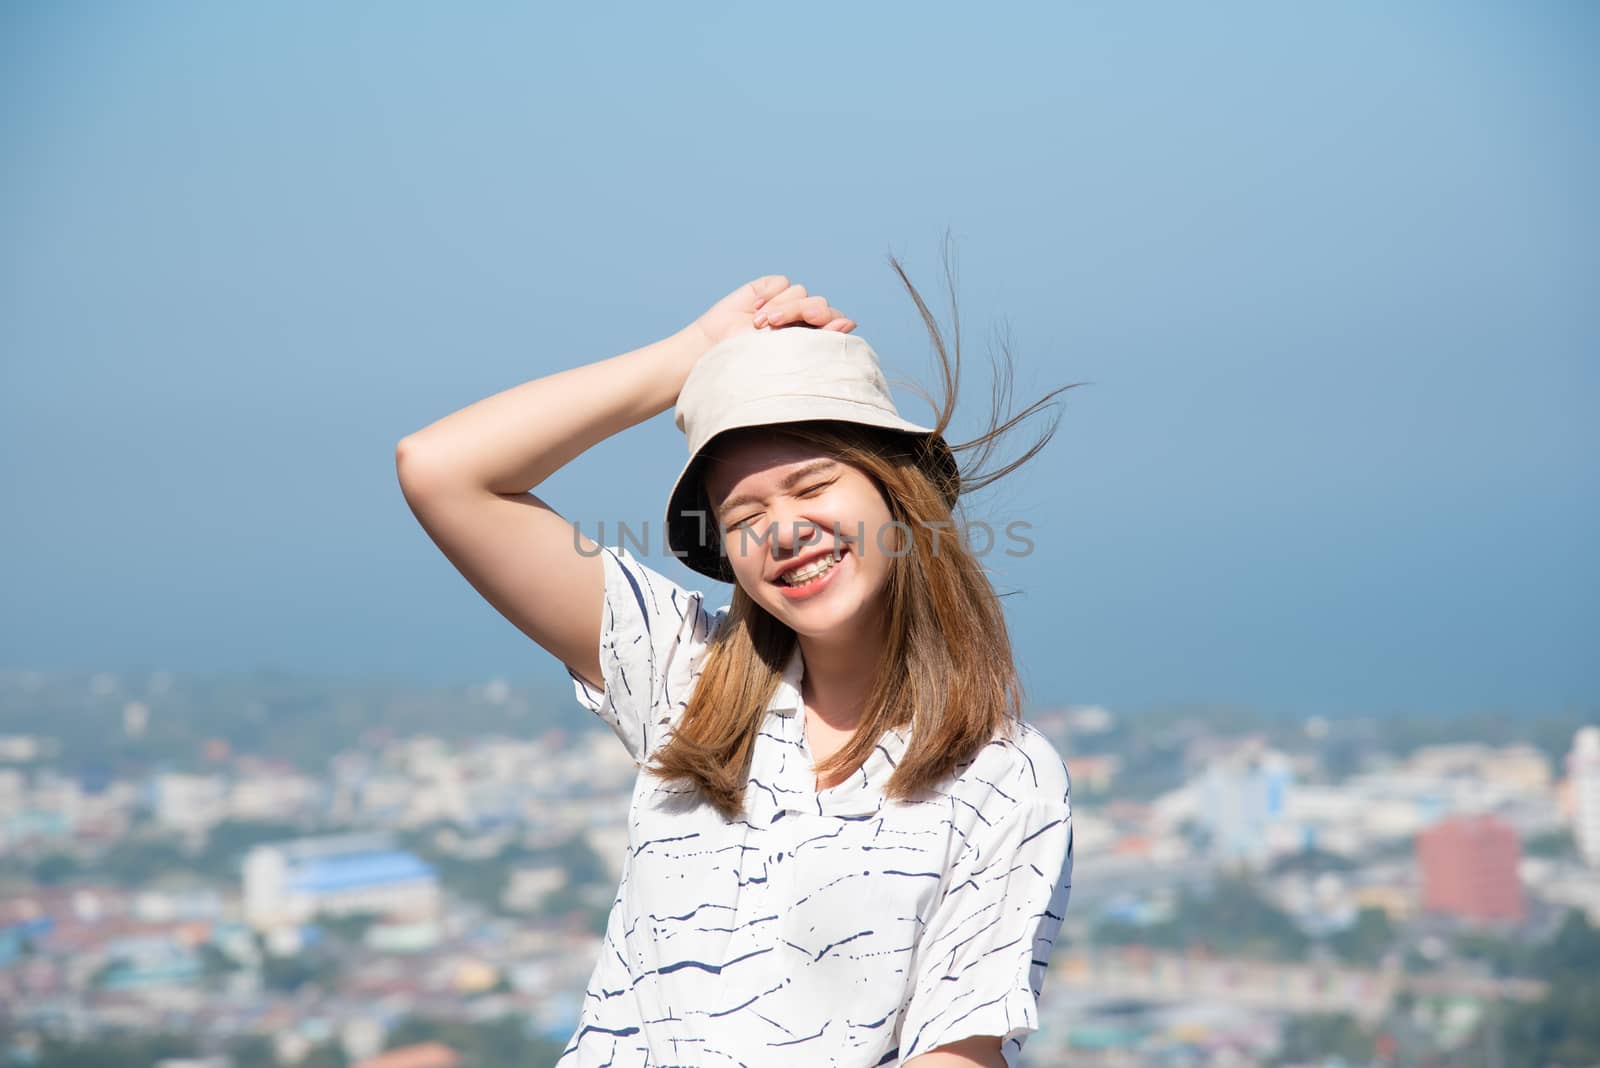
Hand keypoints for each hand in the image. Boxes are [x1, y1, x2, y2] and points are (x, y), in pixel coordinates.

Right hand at [688, 275, 856, 350]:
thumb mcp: (789, 354)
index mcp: (814, 338)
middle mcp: (803, 319)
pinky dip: (769, 294)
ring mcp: (785, 303)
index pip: (835, 321)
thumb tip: (850, 322)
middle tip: (779, 326)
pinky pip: (781, 282)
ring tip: (758, 326)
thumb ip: (821, 337)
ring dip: (781, 307)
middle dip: (802, 312)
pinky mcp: (767, 289)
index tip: (817, 328)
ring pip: (801, 292)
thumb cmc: (753, 363)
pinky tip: (753, 310)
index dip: (830, 322)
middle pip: (820, 304)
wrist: (715, 352)